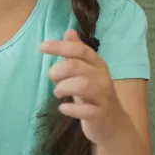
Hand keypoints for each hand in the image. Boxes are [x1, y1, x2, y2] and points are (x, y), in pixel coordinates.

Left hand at [41, 29, 130, 144]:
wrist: (113, 124)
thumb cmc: (94, 95)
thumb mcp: (86, 72)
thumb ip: (77, 53)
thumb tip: (69, 31)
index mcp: (98, 65)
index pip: (80, 50)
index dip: (60, 46)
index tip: (42, 46)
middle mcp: (102, 78)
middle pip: (77, 66)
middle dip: (58, 71)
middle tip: (53, 79)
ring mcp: (103, 97)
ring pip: (83, 85)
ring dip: (63, 87)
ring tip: (58, 93)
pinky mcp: (100, 114)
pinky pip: (86, 110)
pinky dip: (71, 109)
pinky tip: (63, 108)